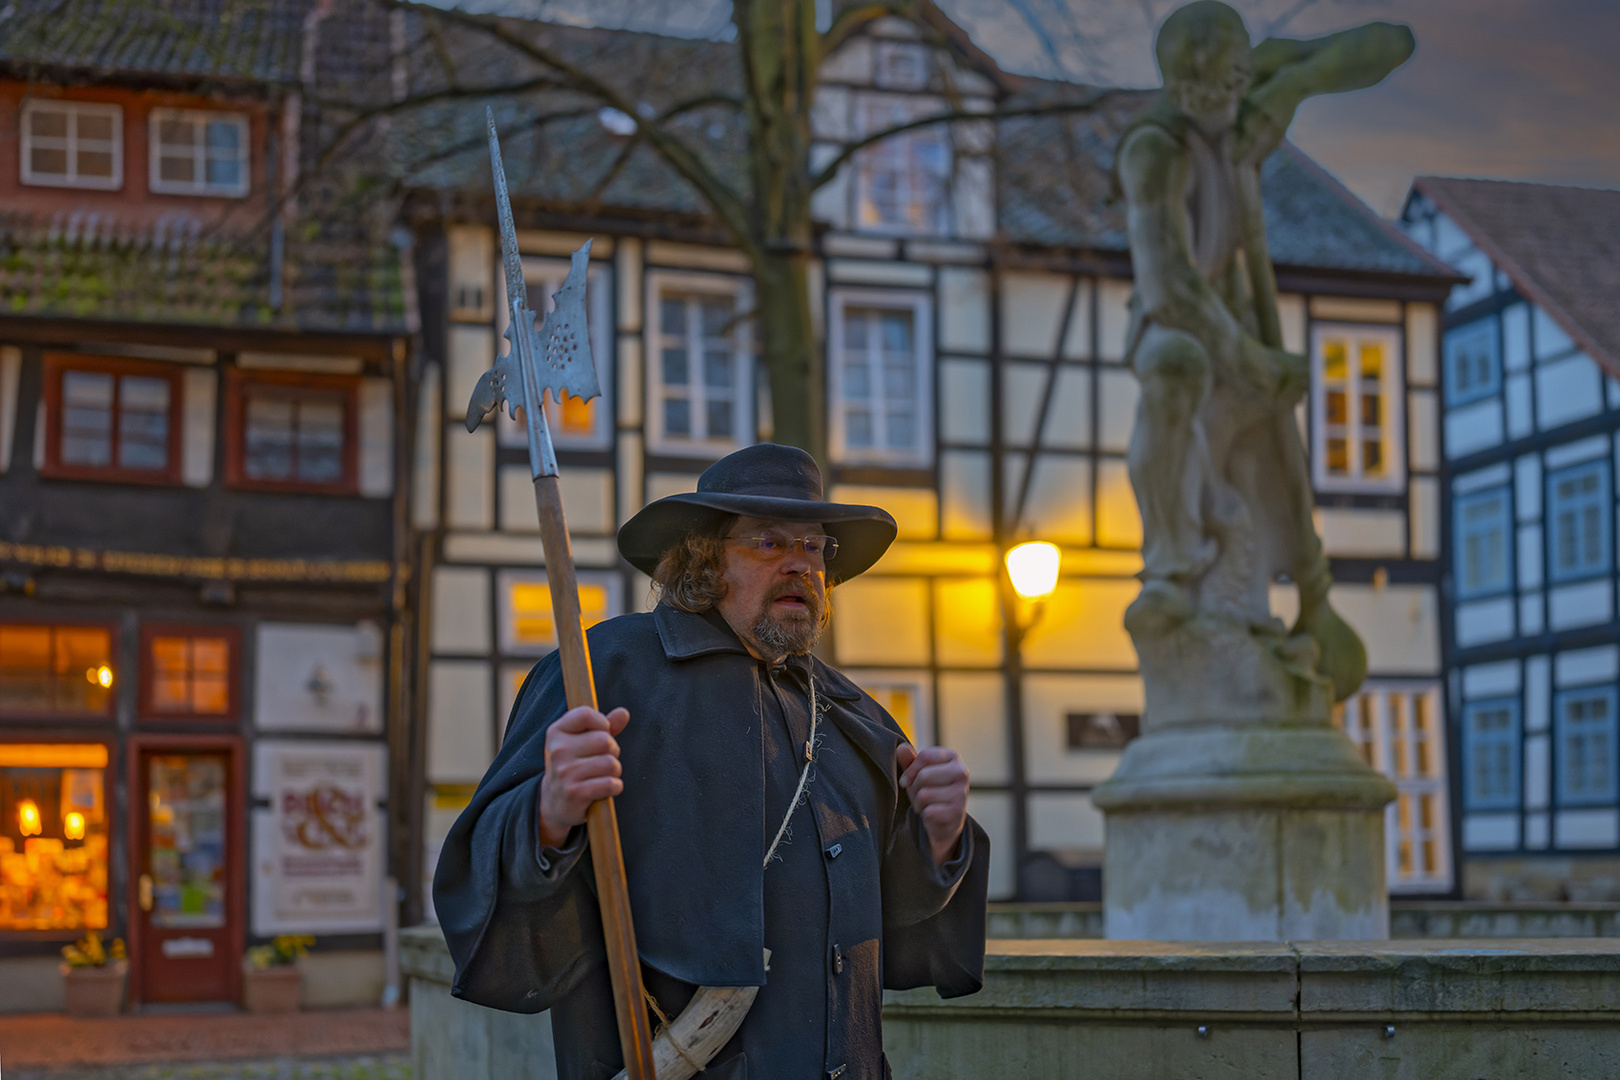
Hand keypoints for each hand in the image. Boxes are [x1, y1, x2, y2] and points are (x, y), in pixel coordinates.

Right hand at [538, 705, 629, 848]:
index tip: (600, 735)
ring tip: (602, 776)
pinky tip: (604, 789)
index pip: (586, 715)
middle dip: (612, 751)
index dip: (602, 724)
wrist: (555, 802)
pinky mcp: (575, 793)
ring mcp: (565, 772)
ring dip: (614, 771)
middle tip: (601, 761)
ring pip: (611, 763)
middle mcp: (557, 751)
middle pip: (605, 741)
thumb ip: (604, 726)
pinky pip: (611, 784)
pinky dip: (615, 787)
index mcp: (556, 732)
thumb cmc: (574, 766)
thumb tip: (623, 712)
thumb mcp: (582, 742)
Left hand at [896, 745, 968, 866]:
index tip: (908, 779)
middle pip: (923, 776)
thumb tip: (901, 748)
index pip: (925, 756)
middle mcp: (962, 773)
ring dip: (918, 802)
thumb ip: (910, 760)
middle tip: (921, 794)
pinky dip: (925, 814)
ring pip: (924, 794)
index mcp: (953, 757)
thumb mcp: (919, 772)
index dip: (910, 770)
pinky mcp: (956, 812)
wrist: (946, 819)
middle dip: (914, 788)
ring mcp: (961, 793)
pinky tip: (933, 813)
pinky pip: (928, 811)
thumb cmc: (931, 790)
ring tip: (927, 804)